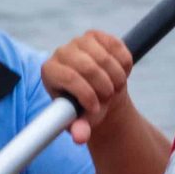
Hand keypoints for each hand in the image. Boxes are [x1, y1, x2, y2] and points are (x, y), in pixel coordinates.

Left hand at [42, 29, 133, 143]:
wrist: (99, 93)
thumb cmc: (84, 109)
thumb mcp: (81, 121)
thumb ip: (79, 128)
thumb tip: (80, 137)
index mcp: (50, 71)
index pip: (69, 77)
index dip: (86, 93)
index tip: (96, 108)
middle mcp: (62, 52)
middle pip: (89, 67)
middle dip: (104, 87)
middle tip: (109, 98)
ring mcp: (80, 41)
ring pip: (105, 57)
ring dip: (116, 77)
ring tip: (115, 88)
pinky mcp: (98, 36)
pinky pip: (118, 48)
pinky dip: (124, 65)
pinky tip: (120, 74)